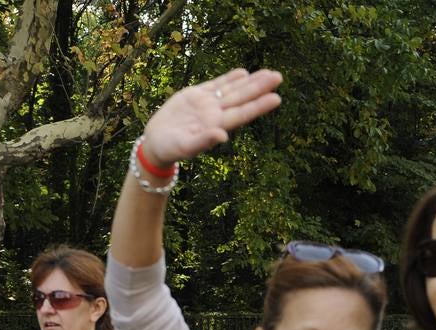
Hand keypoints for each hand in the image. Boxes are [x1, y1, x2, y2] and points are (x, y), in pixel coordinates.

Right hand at [139, 69, 282, 168]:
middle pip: (242, 98)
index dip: (259, 106)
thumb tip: (222, 136)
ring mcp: (207, 104)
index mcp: (217, 126)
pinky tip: (243, 73)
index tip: (276, 98)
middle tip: (278, 77)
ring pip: (232, 90)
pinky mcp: (196, 96)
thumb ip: (205, 141)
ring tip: (269, 73)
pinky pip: (216, 85)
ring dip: (250, 81)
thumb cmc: (171, 150)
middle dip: (259, 87)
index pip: (242, 114)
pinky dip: (230, 79)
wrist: (156, 143)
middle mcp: (216, 114)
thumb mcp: (186, 147)